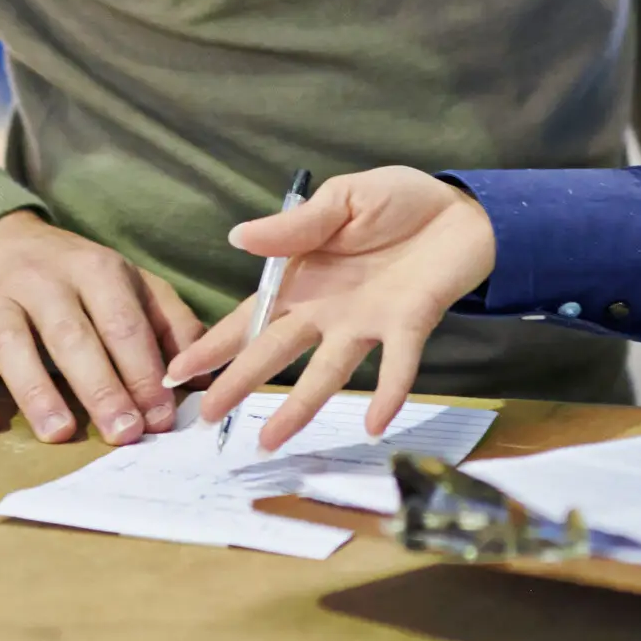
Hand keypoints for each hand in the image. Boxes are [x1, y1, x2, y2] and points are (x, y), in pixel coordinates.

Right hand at [0, 213, 204, 444]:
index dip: (143, 370)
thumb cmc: (77, 278)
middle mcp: (43, 279)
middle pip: (72, 335)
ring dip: (37, 390)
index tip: (161, 416)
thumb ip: (171, 325)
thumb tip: (209, 374)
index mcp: (95, 269)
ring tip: (60, 433)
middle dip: (101, 387)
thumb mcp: (132, 285)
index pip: (123, 322)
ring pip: (14, 342)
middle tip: (123, 433)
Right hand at [158, 168, 495, 453]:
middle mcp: (328, 311)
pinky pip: (397, 364)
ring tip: (269, 440)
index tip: (178, 371)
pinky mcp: (409, 324)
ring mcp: (367, 322)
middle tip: (206, 417)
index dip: (216, 343)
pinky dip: (388, 393)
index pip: (250, 316)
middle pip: (276, 351)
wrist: (463, 209)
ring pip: (328, 371)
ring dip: (299, 406)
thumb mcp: (341, 199)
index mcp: (304, 278)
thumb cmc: (397, 202)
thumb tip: (237, 237)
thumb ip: (294, 226)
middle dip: (240, 382)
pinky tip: (373, 424)